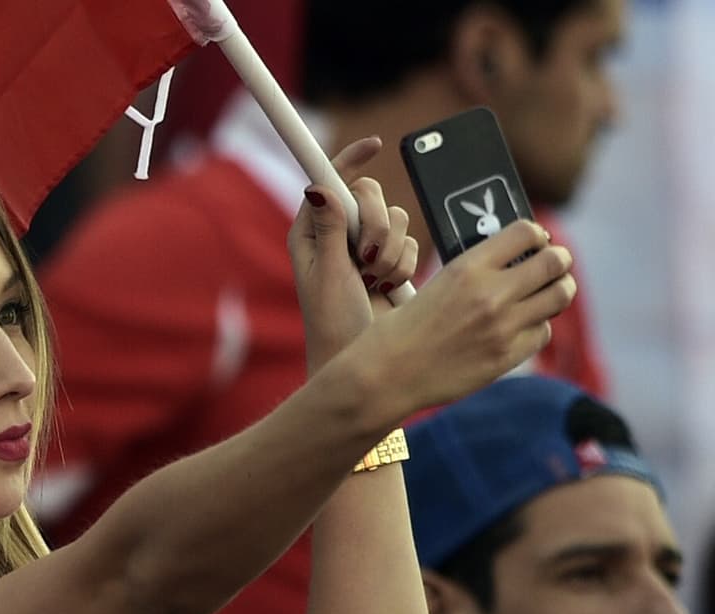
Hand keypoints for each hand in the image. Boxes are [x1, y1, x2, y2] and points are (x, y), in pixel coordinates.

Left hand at [287, 138, 416, 370]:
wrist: (358, 359)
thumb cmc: (332, 324)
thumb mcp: (328, 274)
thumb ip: (330, 230)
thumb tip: (318, 185)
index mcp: (312, 234)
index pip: (329, 183)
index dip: (349, 160)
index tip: (373, 146)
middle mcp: (339, 236)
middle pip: (370, 196)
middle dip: (376, 223)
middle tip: (368, 257)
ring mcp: (367, 249)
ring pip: (395, 219)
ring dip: (389, 252)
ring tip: (373, 281)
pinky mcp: (391, 263)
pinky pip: (410, 243)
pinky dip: (402, 265)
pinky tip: (387, 288)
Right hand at [358, 220, 573, 415]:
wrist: (387, 374)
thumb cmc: (405, 328)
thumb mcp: (439, 284)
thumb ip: (477, 270)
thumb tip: (517, 259)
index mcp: (467, 268)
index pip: (526, 232)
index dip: (537, 235)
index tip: (536, 242)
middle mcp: (490, 294)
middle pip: (555, 262)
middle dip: (559, 260)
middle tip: (554, 265)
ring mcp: (502, 328)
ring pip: (560, 295)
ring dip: (558, 290)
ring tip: (548, 293)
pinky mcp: (506, 357)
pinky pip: (542, 332)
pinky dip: (536, 326)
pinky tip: (519, 328)